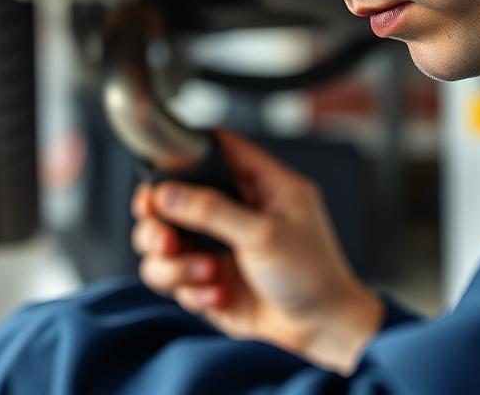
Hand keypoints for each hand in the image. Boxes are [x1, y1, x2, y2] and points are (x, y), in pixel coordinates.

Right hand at [130, 130, 382, 373]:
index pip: (218, 149)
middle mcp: (235, 210)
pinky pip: (174, 278)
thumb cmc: (312, 275)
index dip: (185, 153)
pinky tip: (219, 295)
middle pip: (174, 197)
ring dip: (175, 262)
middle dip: (159, 220)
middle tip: (164, 238)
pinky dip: (191, 289)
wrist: (320, 330)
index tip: (159, 172)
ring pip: (164, 242)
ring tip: (206, 273)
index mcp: (261, 184)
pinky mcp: (208, 278)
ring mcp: (218, 245)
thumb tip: (168, 192)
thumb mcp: (264, 234)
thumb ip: (213, 211)